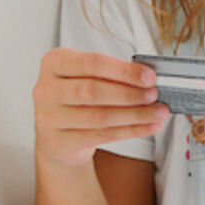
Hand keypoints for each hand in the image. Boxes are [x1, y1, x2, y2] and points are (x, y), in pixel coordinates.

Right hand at [32, 48, 168, 169]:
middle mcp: (46, 89)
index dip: (123, 70)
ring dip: (135, 114)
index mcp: (54, 63)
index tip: (149, 76)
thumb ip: (111, 75)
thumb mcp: (86, 78)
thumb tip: (148, 79)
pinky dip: (130, 131)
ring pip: (99, 117)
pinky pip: (101, 136)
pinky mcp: (58, 142)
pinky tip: (148, 126)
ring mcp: (49, 117)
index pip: (92, 63)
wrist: (57, 136)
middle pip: (93, 91)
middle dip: (130, 93)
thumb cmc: (76, 99)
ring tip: (158, 112)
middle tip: (154, 95)